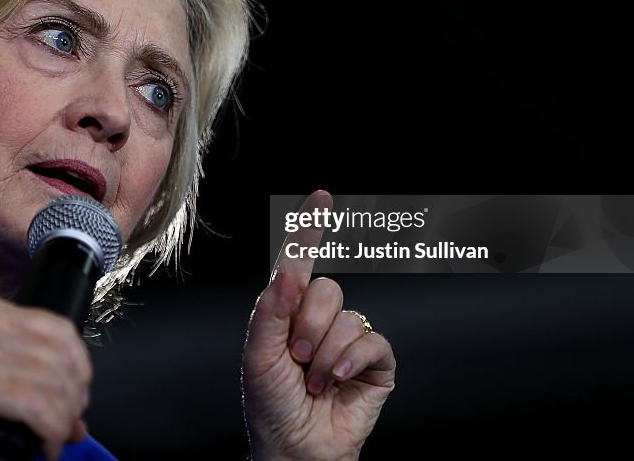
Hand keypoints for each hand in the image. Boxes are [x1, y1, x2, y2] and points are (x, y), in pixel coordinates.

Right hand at [0, 294, 90, 460]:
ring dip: (64, 420)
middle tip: (67, 425)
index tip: (76, 397)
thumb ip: (38, 386)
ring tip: (54, 439)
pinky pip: (37, 406)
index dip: (80, 366)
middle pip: (61, 356)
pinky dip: (50, 431)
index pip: (60, 329)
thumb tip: (80, 417)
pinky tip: (44, 447)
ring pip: (54, 383)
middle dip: (74, 398)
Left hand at [242, 191, 395, 460]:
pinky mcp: (376, 364)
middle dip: (308, 326)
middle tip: (296, 359)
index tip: (321, 197)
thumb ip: (271, 310)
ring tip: (314, 381)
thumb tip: (288, 270)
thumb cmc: (270, 404)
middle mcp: (319, 321)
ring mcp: (349, 341)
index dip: (310, 229)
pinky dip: (353, 360)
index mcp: (286, 312)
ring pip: (349, 316)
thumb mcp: (258, 356)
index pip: (298, 263)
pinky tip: (338, 379)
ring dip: (327, 353)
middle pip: (326, 289)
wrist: (296, 449)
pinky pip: (374, 341)